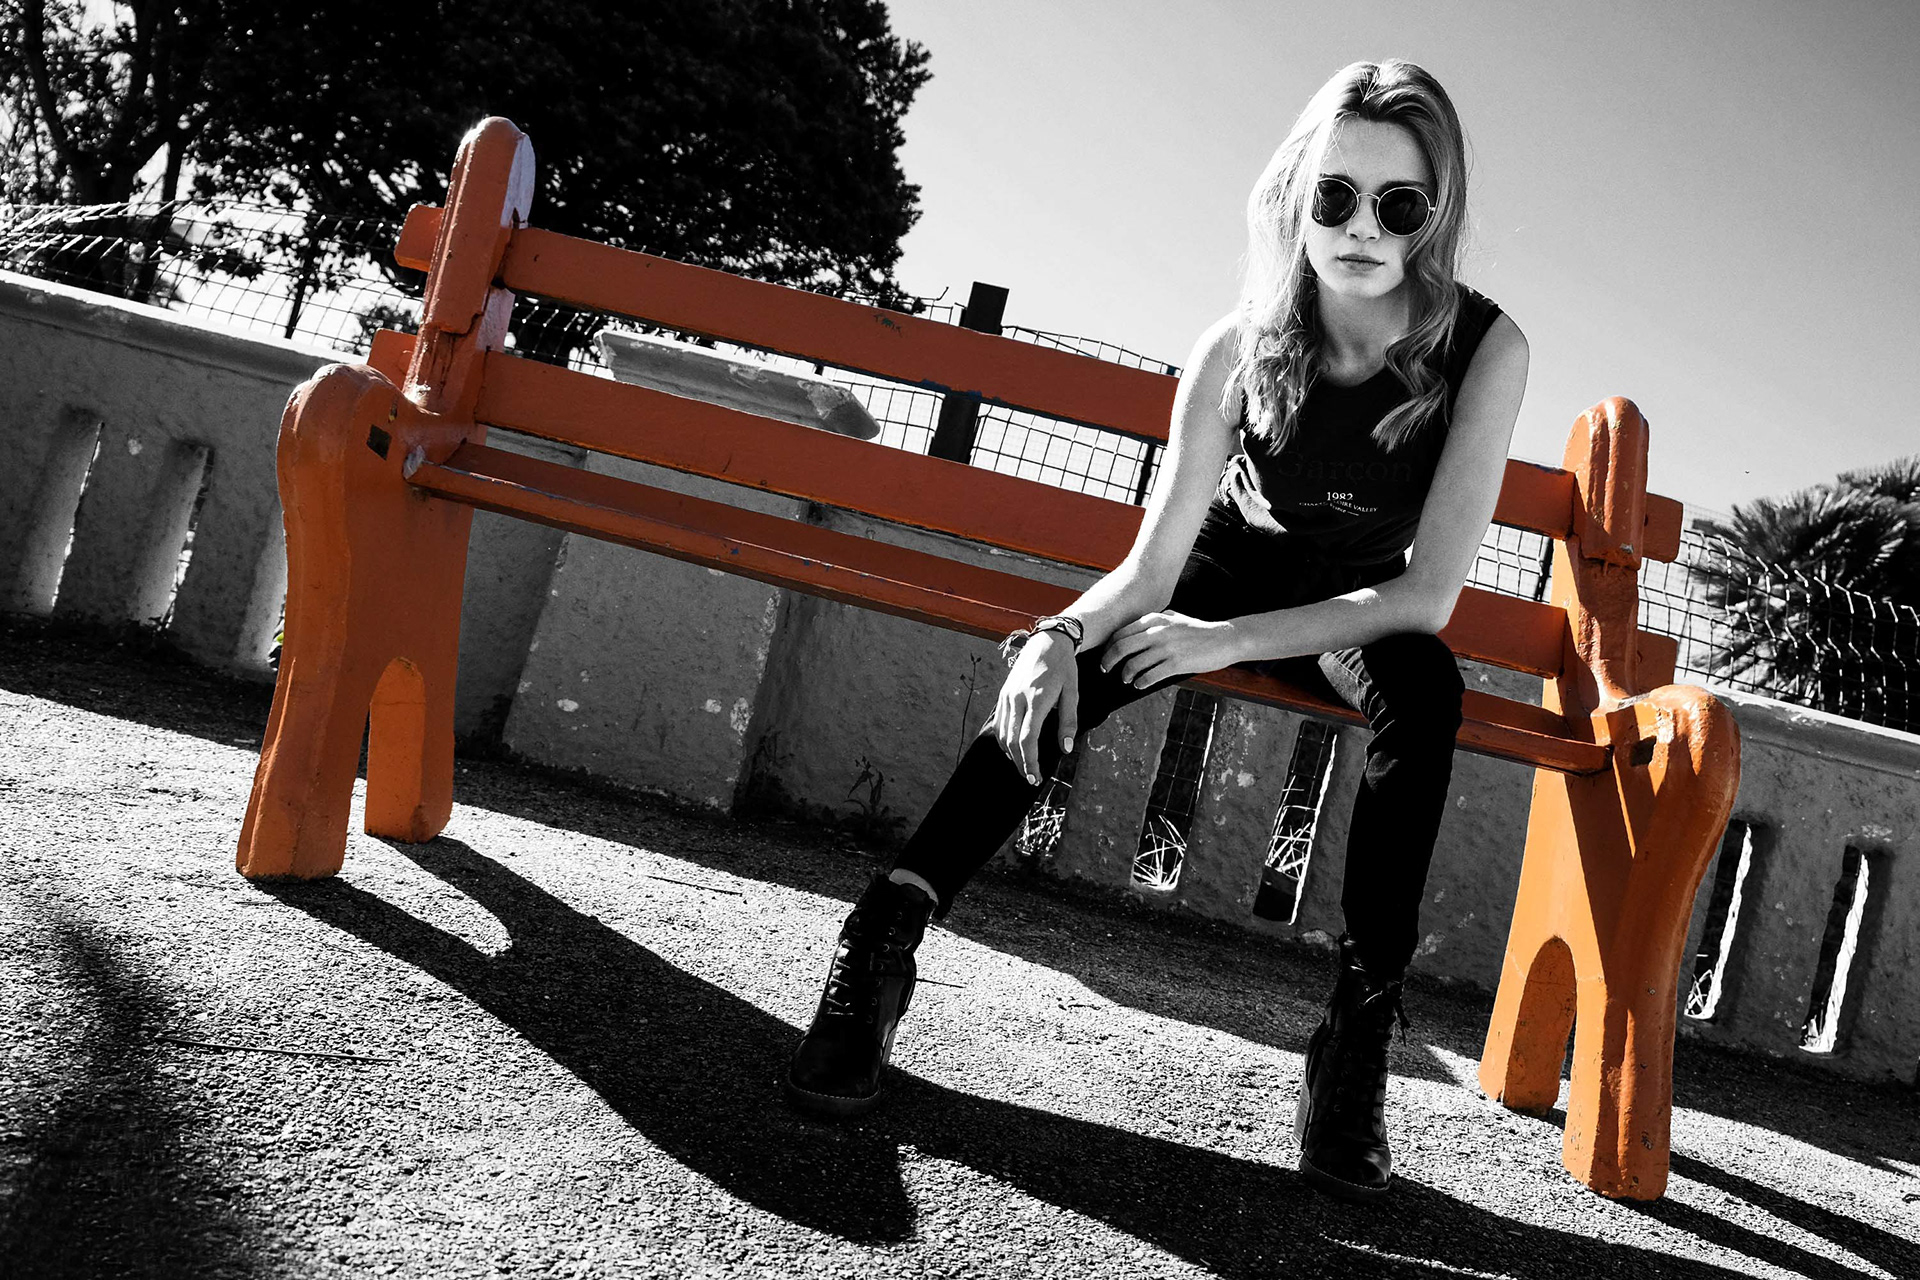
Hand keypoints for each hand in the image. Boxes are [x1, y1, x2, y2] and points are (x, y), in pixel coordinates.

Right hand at [990, 631, 1077, 786]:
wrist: (1047, 641)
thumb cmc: (1064, 667)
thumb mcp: (1073, 692)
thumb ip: (1068, 722)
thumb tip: (1065, 749)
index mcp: (1037, 698)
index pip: (1028, 738)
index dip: (1030, 762)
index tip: (1036, 777)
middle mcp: (1018, 698)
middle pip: (1012, 740)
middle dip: (1020, 763)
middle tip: (1031, 778)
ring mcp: (1007, 695)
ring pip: (1003, 733)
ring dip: (1011, 754)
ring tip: (1023, 766)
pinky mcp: (1003, 694)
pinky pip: (1000, 723)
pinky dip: (1004, 740)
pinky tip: (1013, 748)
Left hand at [1100, 611, 1239, 688]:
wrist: (1224, 639)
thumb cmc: (1197, 631)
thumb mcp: (1173, 618)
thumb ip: (1153, 622)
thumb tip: (1132, 633)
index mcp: (1154, 619)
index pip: (1121, 633)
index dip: (1108, 647)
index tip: (1105, 656)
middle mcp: (1158, 631)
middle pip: (1121, 647)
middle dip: (1108, 661)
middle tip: (1106, 670)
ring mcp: (1167, 647)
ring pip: (1134, 663)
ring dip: (1126, 674)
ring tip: (1127, 679)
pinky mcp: (1176, 663)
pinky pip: (1150, 676)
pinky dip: (1141, 682)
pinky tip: (1140, 684)